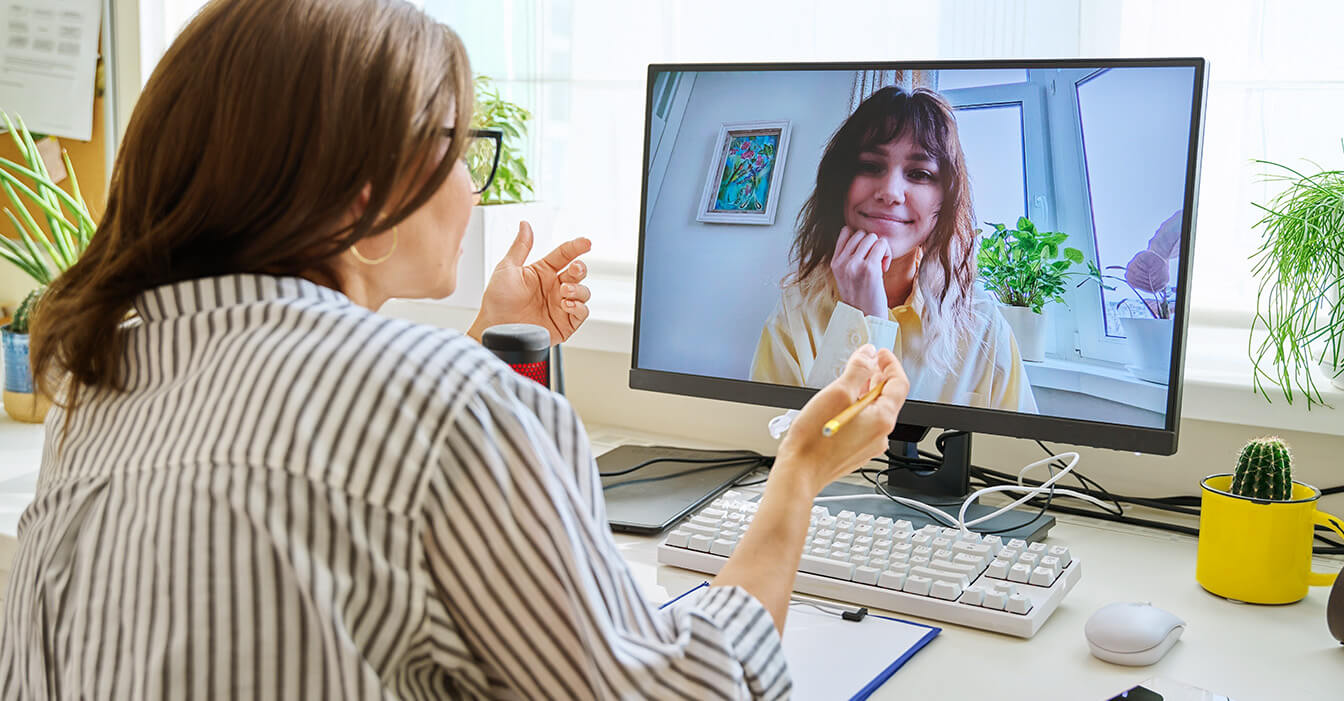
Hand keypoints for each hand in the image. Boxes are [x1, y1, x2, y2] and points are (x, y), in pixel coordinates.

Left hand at [470, 222, 591, 343]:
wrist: (494, 328)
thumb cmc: (497, 301)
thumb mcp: (507, 269)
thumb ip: (521, 246)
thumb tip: (525, 224)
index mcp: (543, 272)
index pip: (564, 255)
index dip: (576, 247)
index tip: (586, 243)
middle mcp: (554, 288)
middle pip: (578, 273)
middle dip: (580, 269)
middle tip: (574, 268)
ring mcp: (560, 306)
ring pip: (584, 292)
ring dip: (578, 289)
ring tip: (564, 291)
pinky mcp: (564, 323)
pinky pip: (581, 313)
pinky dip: (579, 307)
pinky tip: (567, 304)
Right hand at [775, 344, 908, 496]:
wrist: (800, 472)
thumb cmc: (815, 438)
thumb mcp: (837, 393)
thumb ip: (858, 370)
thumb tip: (868, 355)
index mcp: (882, 419)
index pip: (899, 384)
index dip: (891, 364)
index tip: (880, 354)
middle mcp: (881, 434)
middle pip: (888, 398)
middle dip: (877, 377)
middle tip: (864, 363)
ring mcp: (870, 445)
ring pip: (875, 412)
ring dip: (866, 393)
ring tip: (849, 383)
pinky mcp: (857, 451)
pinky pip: (865, 425)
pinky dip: (858, 410)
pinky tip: (840, 406)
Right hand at [830, 226, 890, 317]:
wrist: (866, 317)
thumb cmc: (861, 297)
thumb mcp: (846, 276)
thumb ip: (849, 257)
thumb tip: (862, 235)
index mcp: (835, 263)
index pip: (846, 231)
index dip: (860, 239)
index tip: (864, 254)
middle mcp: (842, 262)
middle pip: (862, 233)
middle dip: (872, 244)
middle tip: (874, 262)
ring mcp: (855, 264)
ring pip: (872, 237)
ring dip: (881, 248)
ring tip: (879, 265)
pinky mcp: (870, 268)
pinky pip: (882, 245)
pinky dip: (887, 254)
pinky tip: (884, 268)